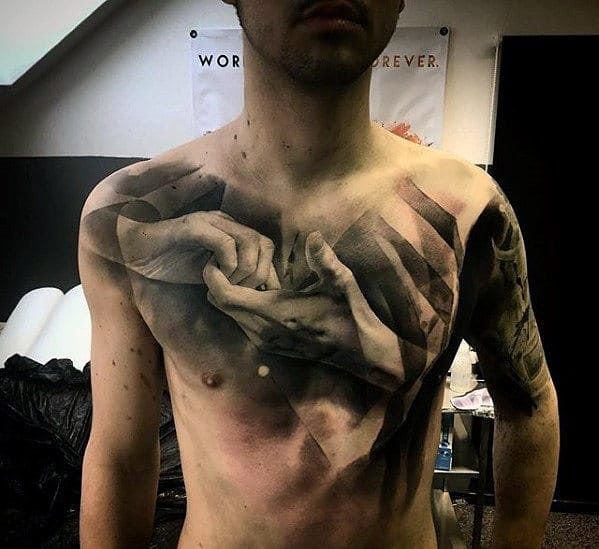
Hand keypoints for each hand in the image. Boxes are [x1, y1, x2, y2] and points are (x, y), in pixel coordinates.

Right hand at [117, 209, 280, 286]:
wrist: (133, 250)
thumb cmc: (169, 262)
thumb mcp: (208, 274)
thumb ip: (231, 278)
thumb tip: (259, 294)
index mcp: (231, 231)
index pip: (266, 247)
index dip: (266, 273)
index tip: (253, 294)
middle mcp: (225, 222)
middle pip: (264, 244)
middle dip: (258, 273)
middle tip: (238, 291)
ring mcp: (209, 222)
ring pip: (249, 241)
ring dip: (242, 270)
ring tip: (225, 285)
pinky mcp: (192, 227)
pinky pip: (224, 244)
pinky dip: (225, 265)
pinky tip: (211, 277)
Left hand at [203, 231, 404, 390]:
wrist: (359, 352)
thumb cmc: (349, 313)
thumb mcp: (340, 282)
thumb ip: (324, 260)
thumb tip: (314, 235)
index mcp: (274, 311)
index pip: (225, 295)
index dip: (214, 275)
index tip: (217, 257)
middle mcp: (262, 330)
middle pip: (221, 304)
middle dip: (219, 282)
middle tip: (230, 260)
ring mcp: (265, 341)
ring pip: (230, 315)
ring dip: (231, 295)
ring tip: (245, 273)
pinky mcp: (269, 348)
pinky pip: (242, 324)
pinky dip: (242, 307)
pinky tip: (261, 292)